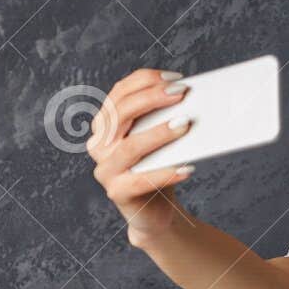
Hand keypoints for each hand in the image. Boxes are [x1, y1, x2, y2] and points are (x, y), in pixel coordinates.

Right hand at [89, 68, 195, 247]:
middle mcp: (99, 144)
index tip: (176, 78)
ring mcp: (105, 170)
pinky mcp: (117, 192)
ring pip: (130, 146)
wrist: (154, 210)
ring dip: (159, 134)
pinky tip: (187, 168)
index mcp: (105, 124)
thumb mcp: (158, 138)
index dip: (145, 81)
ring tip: (184, 125)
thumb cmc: (158, 167)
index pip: (120, 93)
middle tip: (180, 94)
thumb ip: (162, 117)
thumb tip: (189, 97)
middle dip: (151, 99)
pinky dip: (165, 173)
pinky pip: (141, 181)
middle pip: (121, 114)